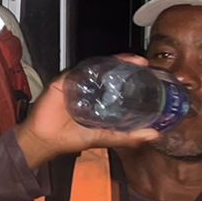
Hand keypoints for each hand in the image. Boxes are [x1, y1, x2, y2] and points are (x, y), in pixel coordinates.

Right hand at [14, 54, 161, 166]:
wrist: (45, 139)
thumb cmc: (71, 138)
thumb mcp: (105, 138)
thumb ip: (129, 136)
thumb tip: (156, 135)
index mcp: (99, 101)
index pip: (119, 85)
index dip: (133, 78)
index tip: (149, 74)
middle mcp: (90, 89)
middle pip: (110, 73)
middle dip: (127, 67)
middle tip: (143, 64)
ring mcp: (78, 83)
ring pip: (98, 68)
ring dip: (116, 63)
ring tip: (133, 61)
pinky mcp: (65, 80)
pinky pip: (81, 70)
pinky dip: (94, 67)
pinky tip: (108, 64)